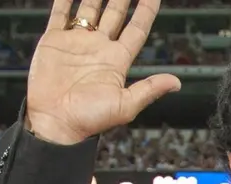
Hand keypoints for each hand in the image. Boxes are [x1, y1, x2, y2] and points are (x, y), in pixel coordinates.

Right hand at [26, 0, 180, 143]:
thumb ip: (149, 89)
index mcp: (117, 60)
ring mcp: (77, 42)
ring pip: (90, 9)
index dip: (146, 10)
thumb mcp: (125, 106)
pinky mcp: (54, 42)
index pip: (137, 28)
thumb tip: (176, 83)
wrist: (54, 123)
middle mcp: (98, 48)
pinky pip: (60, 13)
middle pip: (115, 13)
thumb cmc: (88, 120)